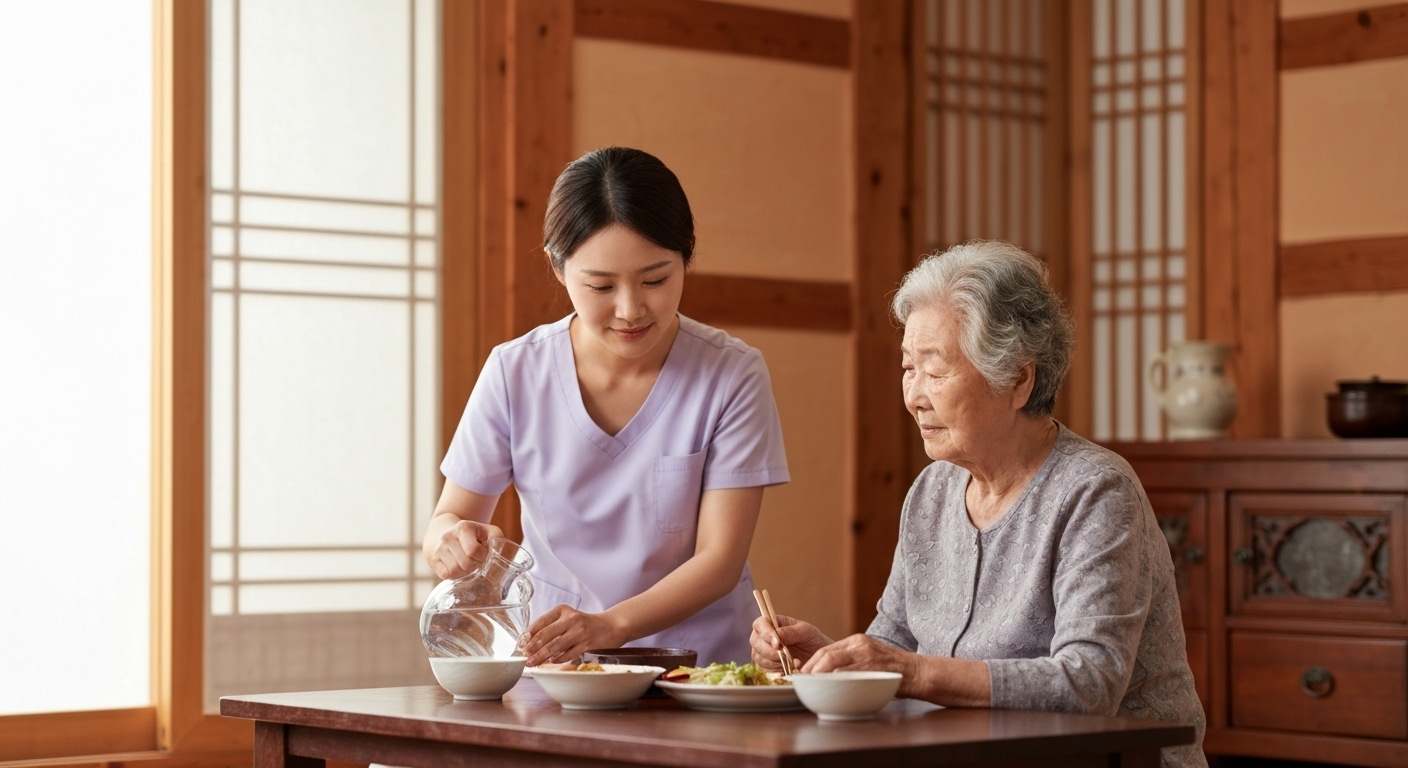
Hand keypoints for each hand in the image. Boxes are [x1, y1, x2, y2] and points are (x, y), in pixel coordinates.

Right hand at [427, 519, 503, 579]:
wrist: (453, 534)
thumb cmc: (476, 536)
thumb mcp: (490, 532)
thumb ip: (497, 539)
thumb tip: (497, 552)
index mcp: (463, 527)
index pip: (473, 550)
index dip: (482, 556)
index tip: (484, 555)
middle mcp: (448, 536)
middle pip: (465, 563)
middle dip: (474, 566)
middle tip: (476, 561)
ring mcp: (439, 548)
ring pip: (454, 571)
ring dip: (465, 572)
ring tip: (468, 564)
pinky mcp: (434, 559)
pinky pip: (445, 575)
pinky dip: (454, 576)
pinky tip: (459, 568)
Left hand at [520, 605, 627, 666]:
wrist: (611, 626)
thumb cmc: (585, 624)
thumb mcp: (568, 618)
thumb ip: (552, 627)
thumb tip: (530, 642)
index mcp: (563, 610)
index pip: (541, 622)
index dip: (528, 634)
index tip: (520, 644)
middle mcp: (571, 619)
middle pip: (546, 635)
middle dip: (532, 647)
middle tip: (523, 657)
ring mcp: (579, 631)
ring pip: (555, 646)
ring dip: (541, 656)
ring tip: (532, 663)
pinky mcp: (587, 644)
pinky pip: (568, 654)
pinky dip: (558, 659)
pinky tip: (551, 662)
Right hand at [749, 614, 833, 670]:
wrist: (818, 657)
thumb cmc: (812, 639)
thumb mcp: (806, 632)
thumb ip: (792, 632)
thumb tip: (777, 634)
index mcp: (773, 622)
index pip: (760, 624)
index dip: (766, 633)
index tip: (777, 644)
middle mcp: (765, 635)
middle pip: (754, 641)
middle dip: (769, 650)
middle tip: (785, 656)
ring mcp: (764, 650)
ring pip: (757, 656)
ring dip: (772, 662)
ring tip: (790, 662)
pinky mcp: (766, 663)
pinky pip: (763, 667)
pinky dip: (775, 669)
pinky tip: (787, 668)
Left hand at [801, 633, 921, 693]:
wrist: (917, 672)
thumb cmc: (892, 670)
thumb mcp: (869, 657)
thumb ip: (851, 661)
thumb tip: (827, 675)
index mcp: (856, 641)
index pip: (825, 650)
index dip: (811, 664)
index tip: (803, 675)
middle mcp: (858, 644)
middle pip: (825, 654)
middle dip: (810, 670)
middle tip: (802, 682)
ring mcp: (865, 655)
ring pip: (832, 662)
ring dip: (818, 676)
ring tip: (810, 687)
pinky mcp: (872, 667)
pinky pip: (847, 674)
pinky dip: (834, 682)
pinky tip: (828, 690)